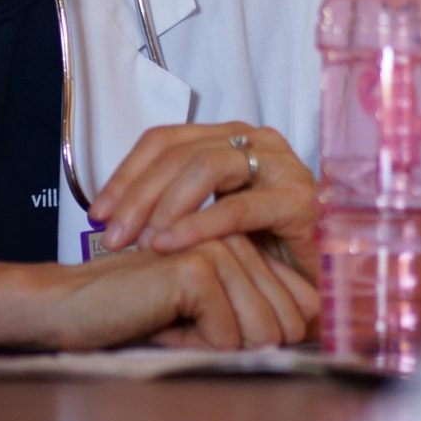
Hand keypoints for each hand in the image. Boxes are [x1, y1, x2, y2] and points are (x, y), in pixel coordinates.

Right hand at [47, 238, 309, 349]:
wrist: (73, 308)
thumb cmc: (136, 315)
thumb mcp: (208, 319)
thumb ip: (255, 316)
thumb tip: (303, 330)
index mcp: (244, 243)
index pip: (300, 309)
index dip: (261, 342)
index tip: (210, 332)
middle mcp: (239, 237)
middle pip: (288, 325)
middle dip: (241, 349)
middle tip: (186, 330)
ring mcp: (220, 246)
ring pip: (263, 333)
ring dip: (215, 349)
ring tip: (172, 323)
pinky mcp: (198, 265)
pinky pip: (228, 338)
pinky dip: (195, 347)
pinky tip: (159, 320)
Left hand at [89, 119, 319, 259]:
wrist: (321, 282)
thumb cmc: (263, 251)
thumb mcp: (209, 219)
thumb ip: (172, 205)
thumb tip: (112, 213)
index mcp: (229, 138)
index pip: (164, 139)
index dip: (125, 173)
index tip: (99, 212)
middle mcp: (256, 141)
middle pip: (179, 153)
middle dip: (137, 194)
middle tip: (111, 235)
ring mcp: (280, 166)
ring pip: (205, 168)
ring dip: (163, 206)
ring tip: (140, 242)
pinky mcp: (298, 200)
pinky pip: (238, 208)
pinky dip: (198, 225)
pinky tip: (170, 244)